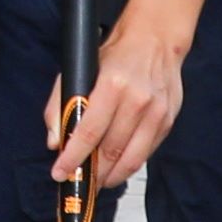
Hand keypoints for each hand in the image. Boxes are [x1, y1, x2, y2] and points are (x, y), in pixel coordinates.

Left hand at [46, 22, 190, 201]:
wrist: (156, 40)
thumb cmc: (116, 55)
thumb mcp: (80, 70)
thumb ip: (60, 104)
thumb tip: (54, 140)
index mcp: (113, 86)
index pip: (88, 133)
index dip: (73, 158)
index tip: (60, 172)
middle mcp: (137, 100)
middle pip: (111, 151)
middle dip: (92, 173)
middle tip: (79, 182)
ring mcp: (156, 113)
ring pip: (131, 159)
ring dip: (111, 176)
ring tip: (98, 181)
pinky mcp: (167, 120)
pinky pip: (146, 153)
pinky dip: (129, 164)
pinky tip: (117, 167)